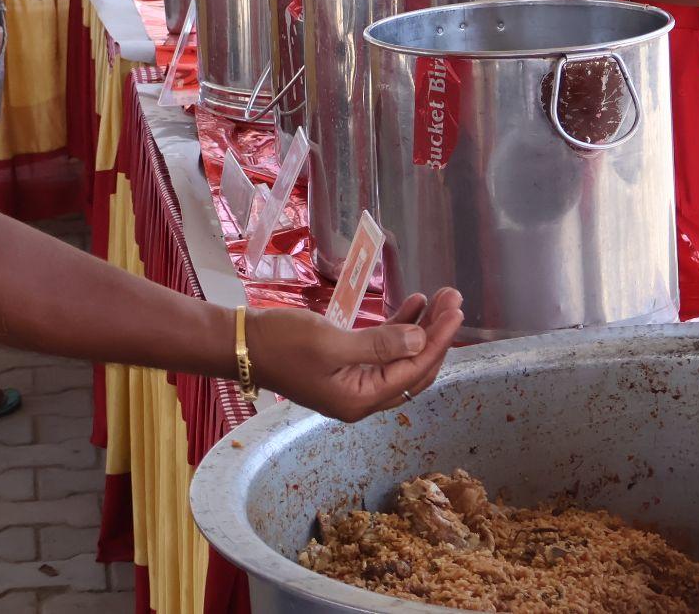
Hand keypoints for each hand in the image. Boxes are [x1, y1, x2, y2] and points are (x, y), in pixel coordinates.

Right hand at [247, 289, 463, 421]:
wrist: (242, 344)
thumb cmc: (282, 343)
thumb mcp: (331, 343)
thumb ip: (379, 344)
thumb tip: (421, 341)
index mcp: (361, 399)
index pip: (414, 370)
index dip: (438, 340)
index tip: (456, 312)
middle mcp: (363, 396)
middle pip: (414, 367)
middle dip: (436, 334)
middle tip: (454, 300)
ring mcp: (354, 381)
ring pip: (401, 357)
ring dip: (422, 329)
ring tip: (441, 298)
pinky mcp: (345, 365)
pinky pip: (382, 350)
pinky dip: (400, 329)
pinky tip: (413, 305)